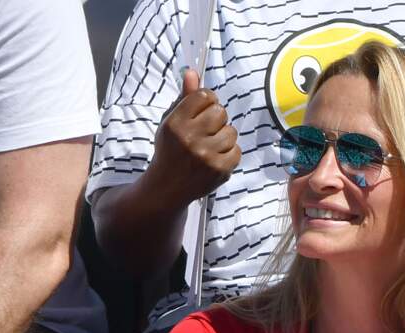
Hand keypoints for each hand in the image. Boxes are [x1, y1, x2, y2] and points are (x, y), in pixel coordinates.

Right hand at [148, 68, 240, 209]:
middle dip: (216, 119)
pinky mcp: (219, 170)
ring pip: (231, 131)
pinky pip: (237, 150)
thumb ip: (184, 98)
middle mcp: (190, 138)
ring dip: (224, 137)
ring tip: (209, 146)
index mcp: (175, 123)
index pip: (204, 96)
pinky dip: (229, 153)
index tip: (202, 111)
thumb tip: (192, 72)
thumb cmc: (171, 150)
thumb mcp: (171, 122)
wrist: (167, 187)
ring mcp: (206, 155)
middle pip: (221, 112)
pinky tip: (215, 158)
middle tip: (205, 131)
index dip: (207, 102)